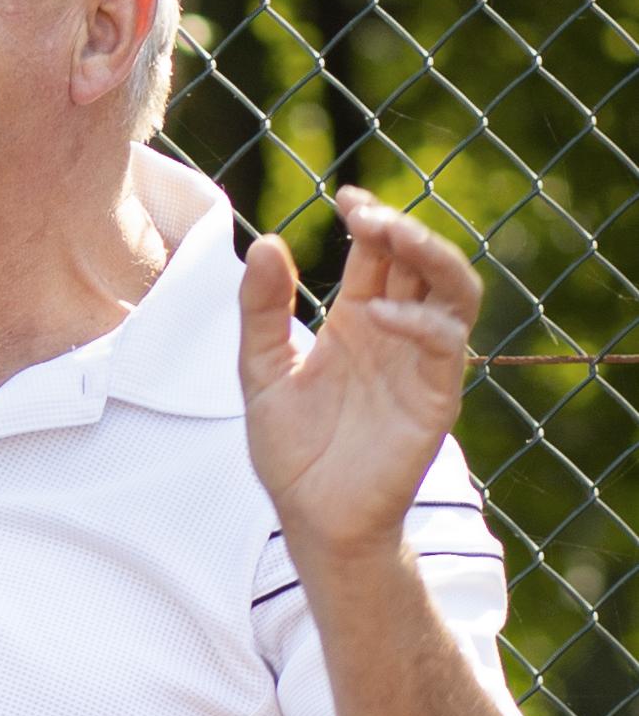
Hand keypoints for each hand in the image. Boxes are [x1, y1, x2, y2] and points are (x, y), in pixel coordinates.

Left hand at [240, 193, 479, 560]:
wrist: (313, 518)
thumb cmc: (292, 449)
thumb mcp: (260, 369)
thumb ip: (260, 310)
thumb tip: (268, 242)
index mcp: (358, 319)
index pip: (380, 251)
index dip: (371, 217)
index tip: (344, 197)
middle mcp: (396, 333)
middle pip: (422, 260)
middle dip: (400, 227)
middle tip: (362, 213)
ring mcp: (420, 363)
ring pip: (454, 289)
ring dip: (429, 255)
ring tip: (388, 236)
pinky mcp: (435, 397)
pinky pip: (446, 343)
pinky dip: (420, 320)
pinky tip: (380, 313)